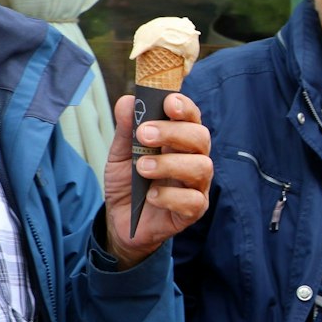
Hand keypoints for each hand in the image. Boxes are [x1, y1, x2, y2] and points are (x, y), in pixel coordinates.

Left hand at [103, 92, 212, 268]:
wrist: (121, 219)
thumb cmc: (128, 182)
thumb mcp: (120, 153)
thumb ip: (126, 129)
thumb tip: (128, 101)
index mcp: (179, 140)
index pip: (191, 117)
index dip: (184, 107)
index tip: (168, 103)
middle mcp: (193, 158)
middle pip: (201, 138)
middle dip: (173, 133)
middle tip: (144, 135)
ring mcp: (197, 185)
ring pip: (201, 167)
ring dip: (169, 164)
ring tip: (142, 168)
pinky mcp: (194, 209)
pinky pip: (193, 200)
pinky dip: (170, 196)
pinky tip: (151, 195)